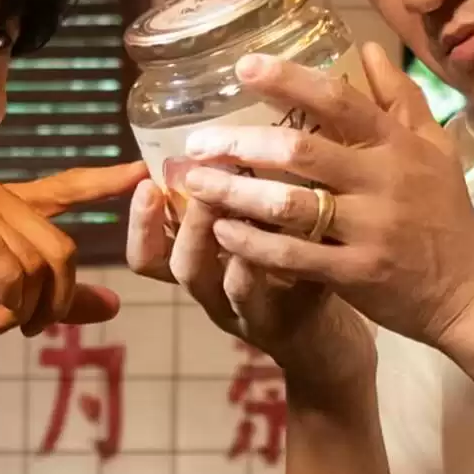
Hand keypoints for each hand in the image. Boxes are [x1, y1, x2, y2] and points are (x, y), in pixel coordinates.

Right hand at [0, 162, 147, 335]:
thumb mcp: (7, 305)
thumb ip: (57, 301)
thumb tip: (112, 304)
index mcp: (10, 210)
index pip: (66, 188)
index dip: (105, 181)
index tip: (142, 171)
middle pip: (63, 247)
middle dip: (58, 300)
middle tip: (34, 330)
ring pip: (40, 259)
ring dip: (30, 308)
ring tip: (5, 326)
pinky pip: (9, 263)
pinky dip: (9, 302)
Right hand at [127, 177, 372, 400]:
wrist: (333, 340)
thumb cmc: (297, 271)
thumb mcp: (264, 235)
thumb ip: (244, 200)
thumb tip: (233, 133)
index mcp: (202, 266)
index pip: (150, 249)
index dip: (140, 220)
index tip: (142, 178)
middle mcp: (211, 291)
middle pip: (171, 261)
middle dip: (166, 221)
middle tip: (180, 181)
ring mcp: (239, 311)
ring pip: (203, 280)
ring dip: (204, 238)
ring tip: (216, 203)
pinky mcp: (277, 324)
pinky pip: (254, 297)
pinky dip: (253, 267)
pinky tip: (265, 240)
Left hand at [177, 43, 473, 351]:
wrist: (469, 290)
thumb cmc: (445, 213)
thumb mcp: (434, 148)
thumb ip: (400, 98)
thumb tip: (368, 48)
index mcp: (397, 146)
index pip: (339, 101)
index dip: (290, 80)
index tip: (244, 66)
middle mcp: (383, 182)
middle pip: (302, 151)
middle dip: (242, 143)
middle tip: (198, 141)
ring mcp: (369, 230)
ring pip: (290, 205)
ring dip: (236, 194)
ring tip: (195, 184)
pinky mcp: (356, 273)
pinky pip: (294, 256)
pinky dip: (253, 244)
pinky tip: (222, 232)